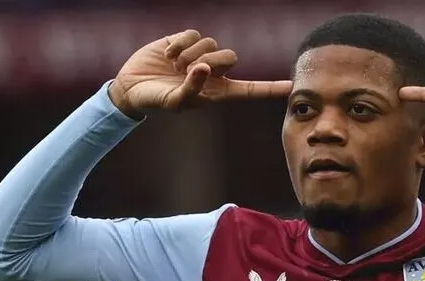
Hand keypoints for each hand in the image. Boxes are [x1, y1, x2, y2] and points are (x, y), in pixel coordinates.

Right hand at [108, 29, 292, 118]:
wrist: (132, 87)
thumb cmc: (157, 101)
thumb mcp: (176, 101)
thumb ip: (192, 88)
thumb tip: (204, 68)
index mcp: (218, 91)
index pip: (250, 89)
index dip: (269, 88)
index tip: (292, 88)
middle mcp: (214, 72)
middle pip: (231, 57)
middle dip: (213, 60)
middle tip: (189, 69)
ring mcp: (200, 54)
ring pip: (211, 44)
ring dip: (191, 54)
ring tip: (174, 66)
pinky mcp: (185, 40)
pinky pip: (193, 34)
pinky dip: (180, 43)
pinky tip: (167, 54)